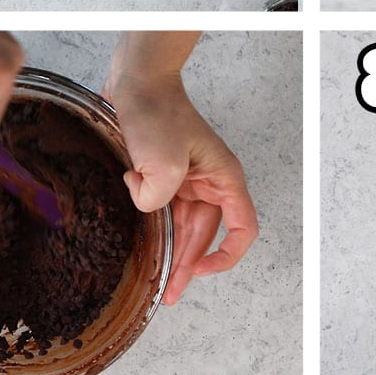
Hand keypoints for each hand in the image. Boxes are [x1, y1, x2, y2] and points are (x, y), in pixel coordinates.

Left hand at [105, 70, 256, 305]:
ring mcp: (187, 179)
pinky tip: (133, 222)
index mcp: (223, 180)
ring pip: (182, 226)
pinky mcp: (164, 174)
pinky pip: (162, 208)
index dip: (225, 257)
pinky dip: (149, 220)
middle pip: (205, 235)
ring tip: (155, 279)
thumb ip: (156, 199)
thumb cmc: (159, 112)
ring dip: (168, 249)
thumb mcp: (161, 162)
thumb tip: (146, 210)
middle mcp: (209, 183)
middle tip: (168, 293)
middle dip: (187, 265)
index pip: (242, 230)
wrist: (136, 81)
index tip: (199, 271)